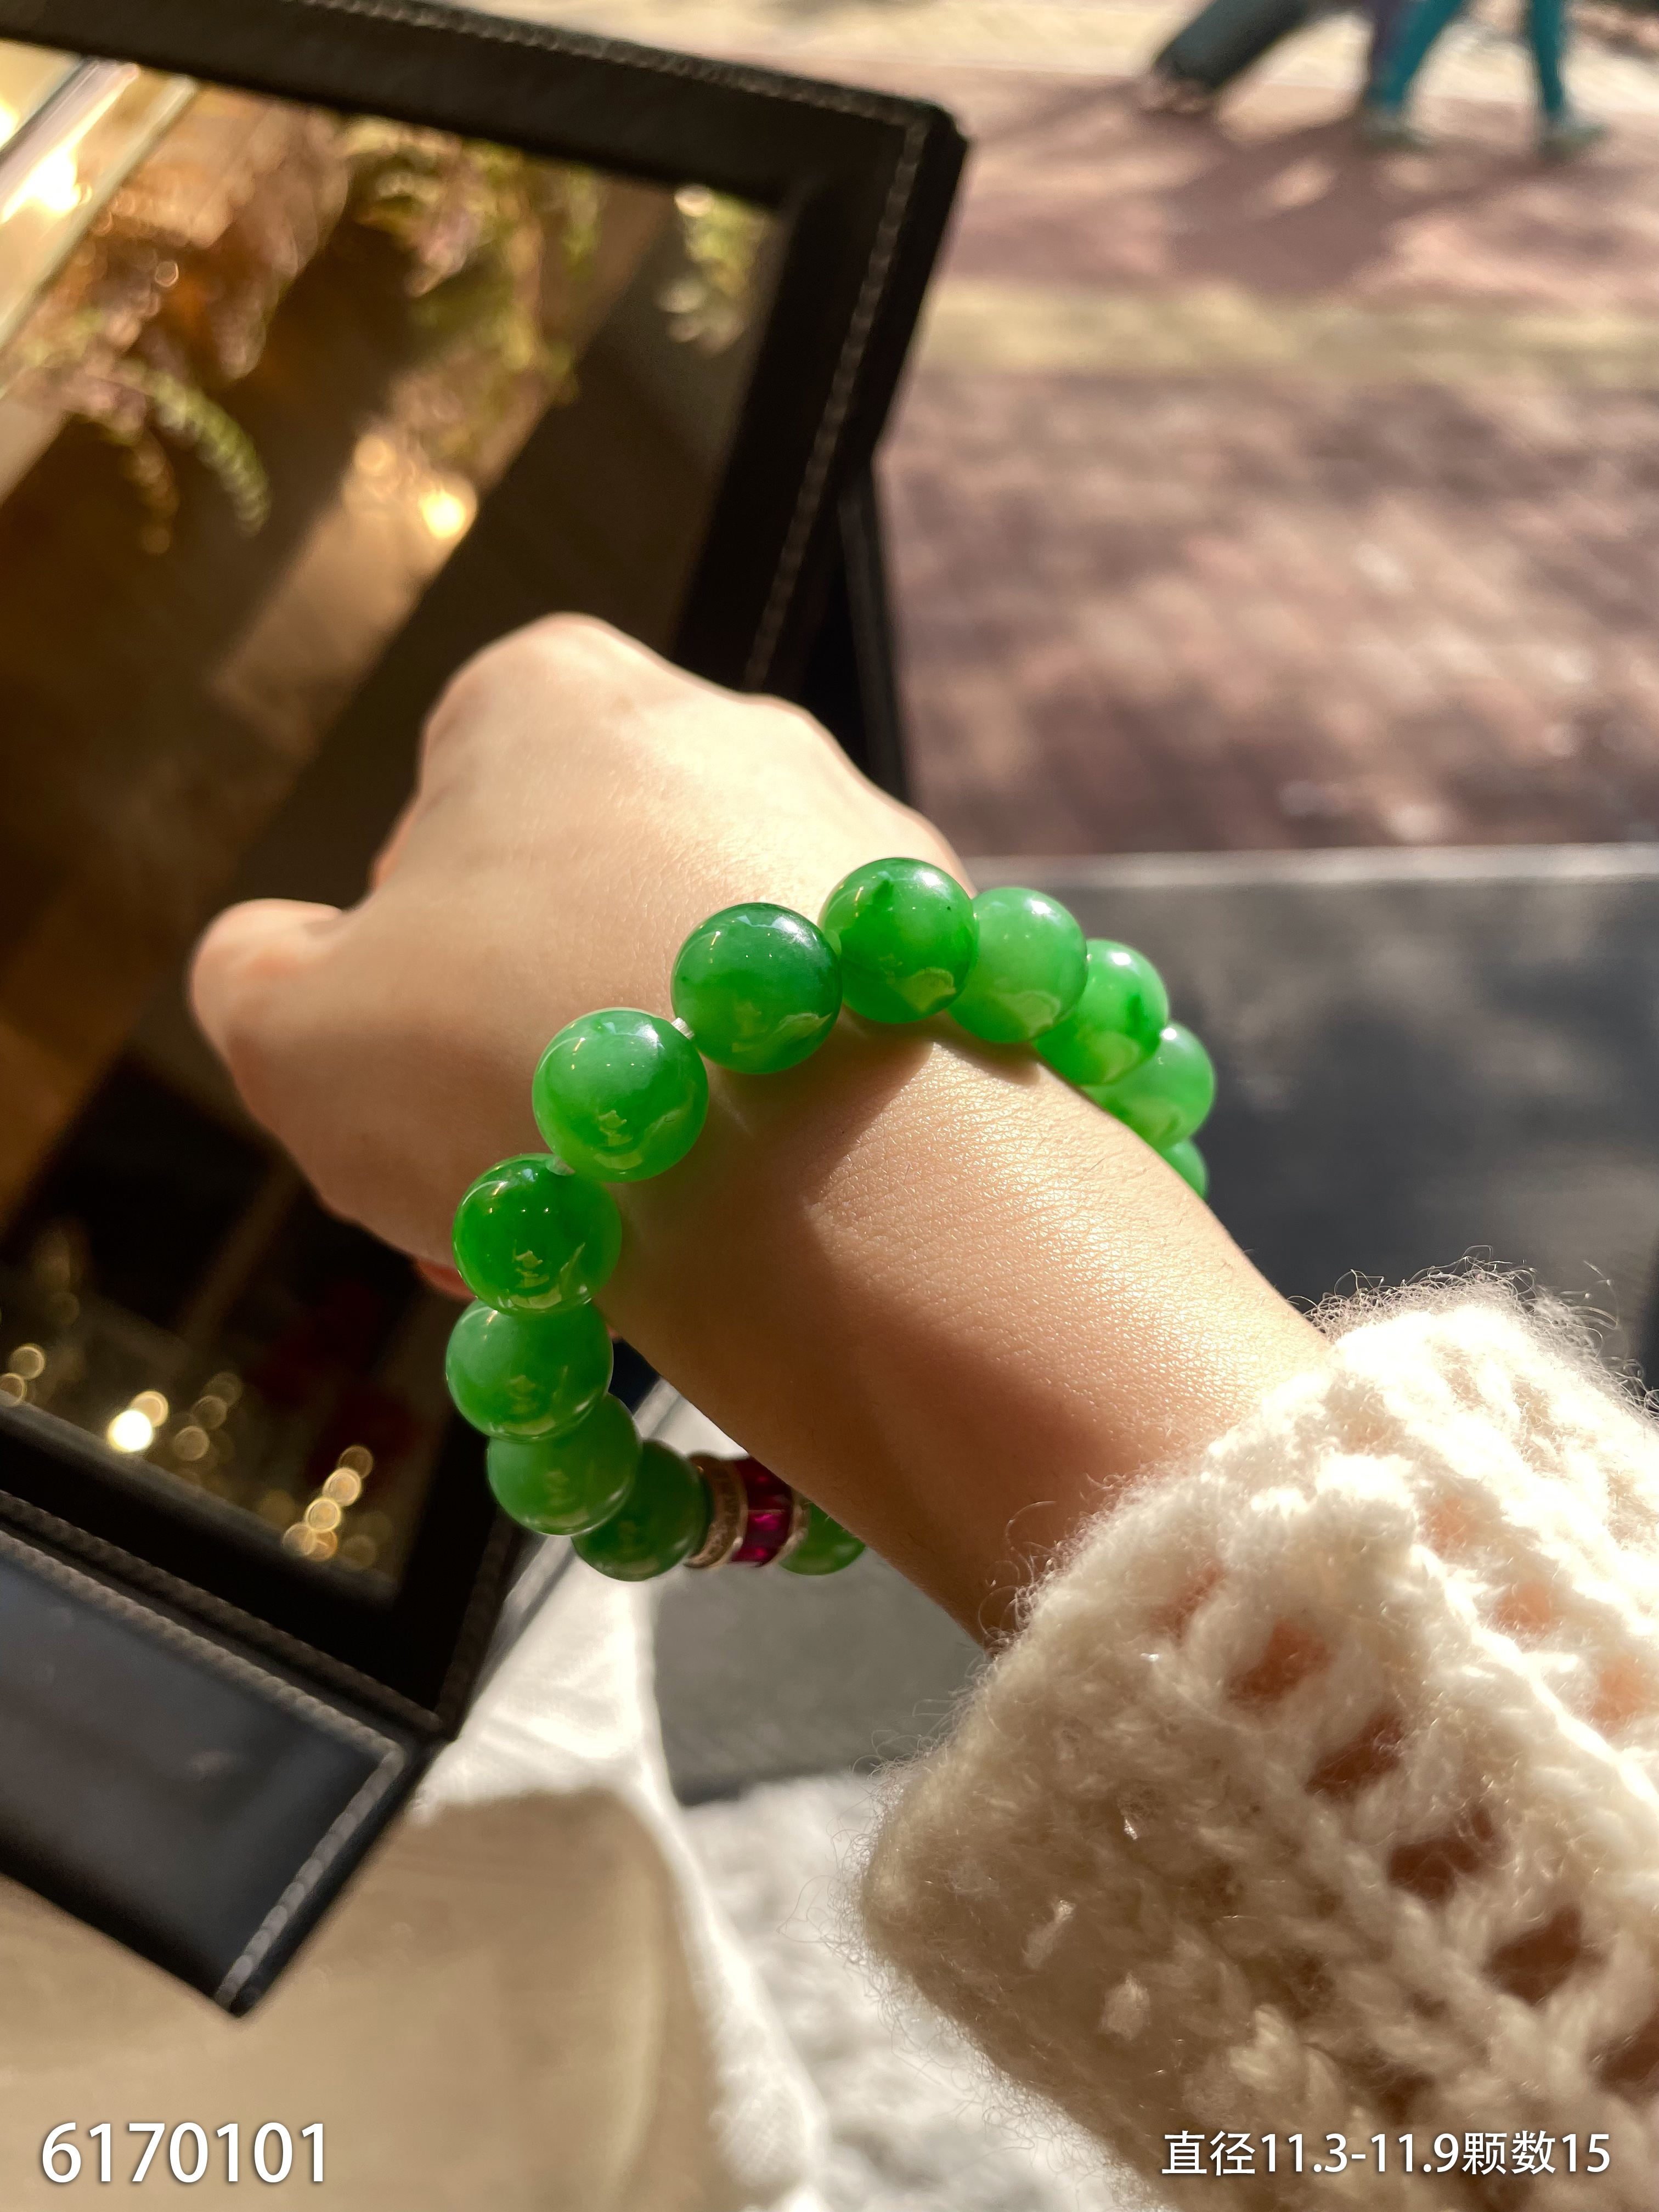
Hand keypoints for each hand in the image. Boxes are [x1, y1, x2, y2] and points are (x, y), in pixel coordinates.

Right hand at [191, 616, 1323, 1634]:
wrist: (816, 1167)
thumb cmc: (510, 1061)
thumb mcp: (279, 1026)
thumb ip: (251, 972)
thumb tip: (285, 964)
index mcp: (555, 691)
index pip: (438, 811)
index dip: (406, 972)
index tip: (410, 1093)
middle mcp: (732, 727)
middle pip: (583, 908)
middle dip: (529, 1057)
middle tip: (505, 1195)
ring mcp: (866, 838)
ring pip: (709, 990)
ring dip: (648, 1110)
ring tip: (619, 1242)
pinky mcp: (965, 958)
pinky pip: (829, 1041)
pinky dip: (776, 1125)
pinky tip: (744, 1225)